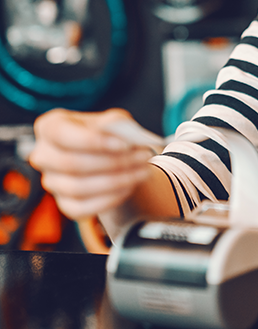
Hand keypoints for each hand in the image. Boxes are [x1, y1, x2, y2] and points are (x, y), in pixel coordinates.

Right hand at [28, 108, 153, 220]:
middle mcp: (43, 155)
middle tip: (143, 157)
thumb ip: (118, 125)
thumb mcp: (115, 120)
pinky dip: (109, 199)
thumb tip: (126, 139)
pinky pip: (82, 208)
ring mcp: (51, 182)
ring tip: (144, 171)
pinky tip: (130, 187)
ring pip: (78, 188)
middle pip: (70, 164)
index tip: (124, 145)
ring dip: (117, 181)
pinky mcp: (64, 204)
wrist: (113, 155)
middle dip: (112, 162)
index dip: (93, 141)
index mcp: (50, 126)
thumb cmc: (110, 133)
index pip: (62, 135)